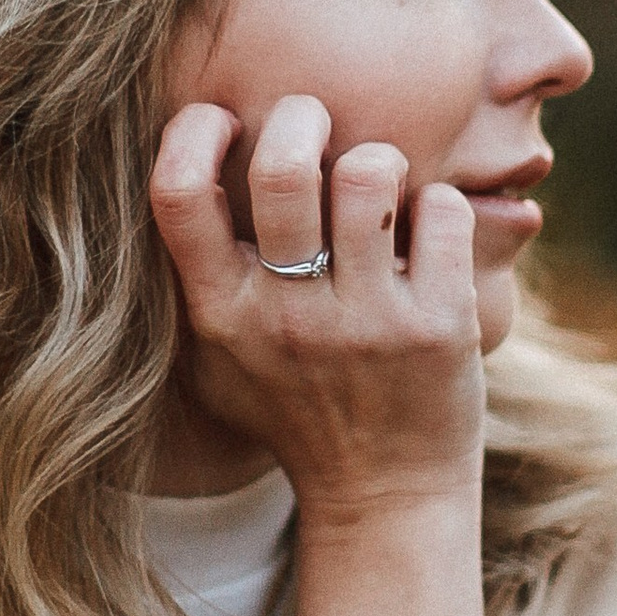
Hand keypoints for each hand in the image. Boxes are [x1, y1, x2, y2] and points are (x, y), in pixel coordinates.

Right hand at [149, 94, 485, 527]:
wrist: (383, 498)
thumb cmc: (295, 413)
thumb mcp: (217, 361)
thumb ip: (193, 279)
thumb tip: (173, 165)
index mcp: (222, 315)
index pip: (177, 196)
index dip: (191, 133)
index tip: (222, 118)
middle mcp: (287, 318)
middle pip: (283, 169)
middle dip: (302, 117)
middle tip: (317, 123)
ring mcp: (366, 323)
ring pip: (369, 175)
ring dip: (379, 159)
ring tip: (379, 183)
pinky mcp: (439, 326)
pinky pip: (443, 209)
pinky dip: (441, 203)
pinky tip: (428, 232)